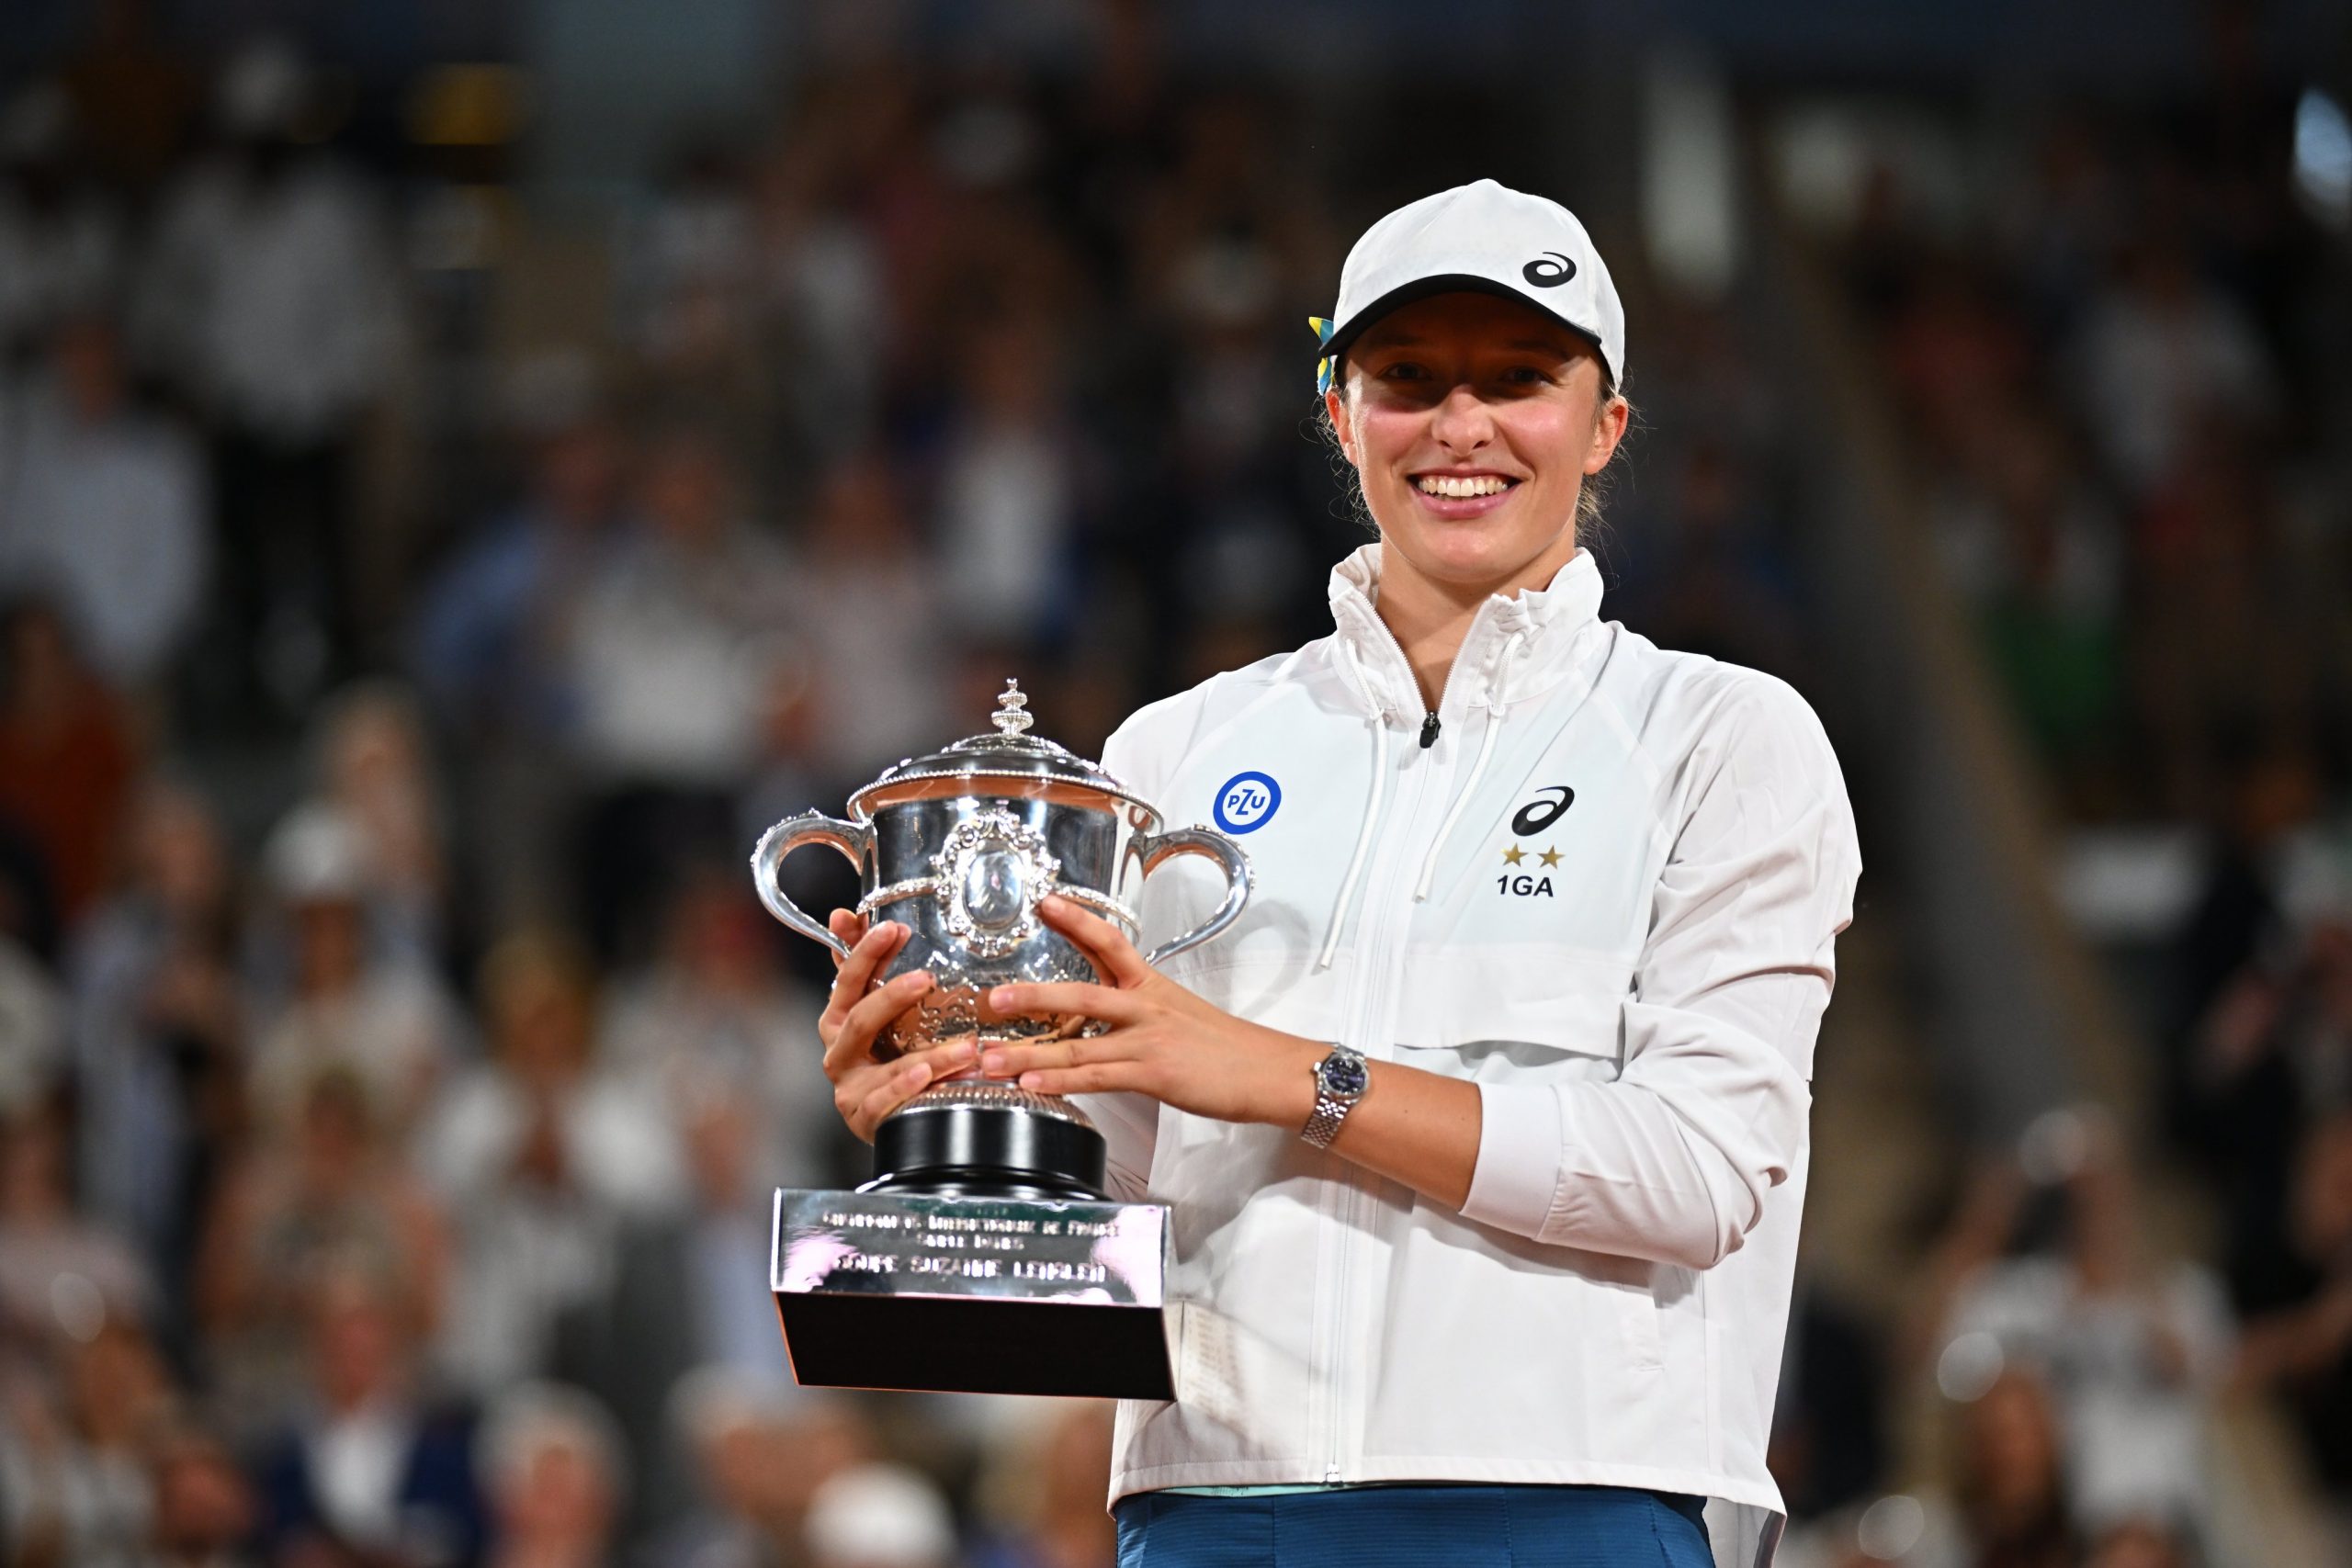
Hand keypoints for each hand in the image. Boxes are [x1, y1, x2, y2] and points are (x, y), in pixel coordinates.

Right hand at [817, 910, 972, 1141]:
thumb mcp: (875, 1009)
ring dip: (929, 1057)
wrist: (884, 1115)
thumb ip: (864, 966)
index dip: (865, 953)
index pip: (846, 980)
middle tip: (927, 979)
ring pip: (884, 1069)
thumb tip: (843, 915)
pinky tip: (930, 1079)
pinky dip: (908, 1090)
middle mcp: (838, 1052)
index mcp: (838, 1020)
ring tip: (968, 1047)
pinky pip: (885, 1104)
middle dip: (892, 997)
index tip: (892, 929)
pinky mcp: (864, 1119)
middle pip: (860, 1020)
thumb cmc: (882, 1054)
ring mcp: (850, 1089)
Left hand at [977, 896, 1321, 1129]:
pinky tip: (1031, 1084)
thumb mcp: (1181, 1010)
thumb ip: (1139, 1007)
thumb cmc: (1228, 1047)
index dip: (1076, 920)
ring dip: (1028, 1052)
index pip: (1109, 942)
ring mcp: (1148, 1039)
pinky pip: (1097, 1076)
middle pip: (1081, 992)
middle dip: (1033, 994)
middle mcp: (1146, 1006)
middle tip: (994, 996)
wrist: (1269, 1070)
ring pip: (1078, 1044)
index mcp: (1152, 985)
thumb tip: (1102, 1011)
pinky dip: (1059, 1081)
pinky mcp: (1154, 1073)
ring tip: (989, 1058)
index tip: (1045, 902)